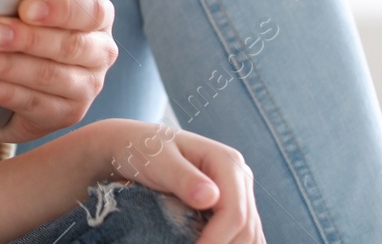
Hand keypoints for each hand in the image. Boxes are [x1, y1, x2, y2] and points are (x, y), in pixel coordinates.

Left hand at [0, 0, 119, 143]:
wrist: (11, 74)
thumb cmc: (25, 23)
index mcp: (97, 15)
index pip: (91, 10)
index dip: (59, 9)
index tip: (26, 7)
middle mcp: (98, 52)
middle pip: (68, 46)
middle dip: (25, 39)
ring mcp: (85, 88)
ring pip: (49, 77)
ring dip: (7, 67)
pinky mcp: (64, 115)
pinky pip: (34, 105)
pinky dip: (1, 92)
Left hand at [90, 119, 263, 243]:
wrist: (134, 146)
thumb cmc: (143, 149)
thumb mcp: (157, 160)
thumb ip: (182, 177)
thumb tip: (210, 197)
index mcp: (227, 162)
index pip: (234, 213)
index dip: (217, 240)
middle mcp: (239, 178)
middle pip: (245, 228)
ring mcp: (238, 194)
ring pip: (248, 235)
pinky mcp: (230, 207)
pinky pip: (241, 234)